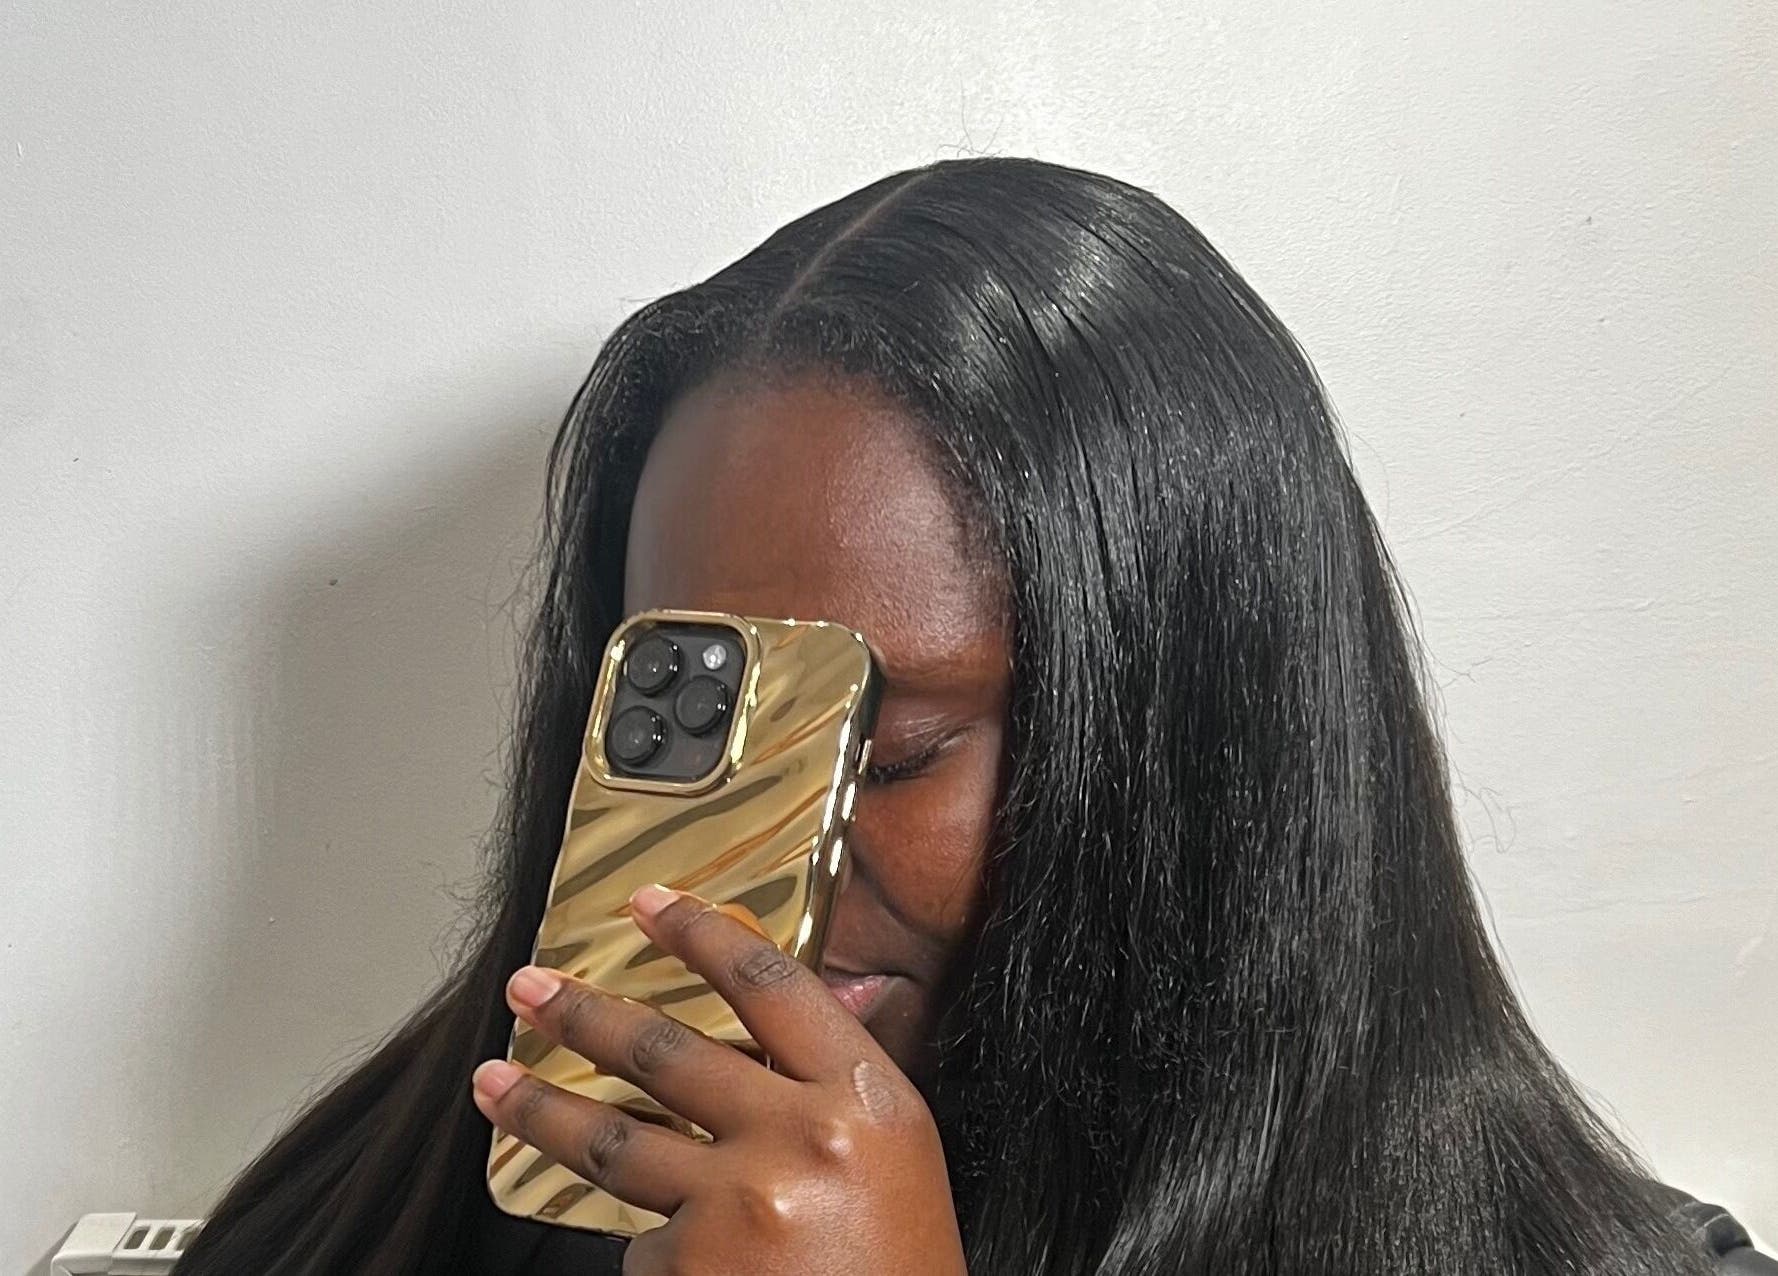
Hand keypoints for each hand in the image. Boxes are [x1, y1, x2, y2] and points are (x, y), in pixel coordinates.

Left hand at [471, 884, 967, 1275]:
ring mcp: (735, 1207)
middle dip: (582, 1012)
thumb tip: (816, 996)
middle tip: (528, 988)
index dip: (701, 933)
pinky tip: (667, 1255)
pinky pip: (641, 1241)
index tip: (650, 904)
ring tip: (495, 1085)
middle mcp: (799, 1140)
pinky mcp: (684, 1271)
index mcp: (865, 1098)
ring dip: (540, 1108)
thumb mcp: (897, 1154)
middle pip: (666, 1050)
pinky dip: (649, 1243)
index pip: (770, 985)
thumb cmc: (900, 1270)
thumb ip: (840, 1079)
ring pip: (612, 1141)